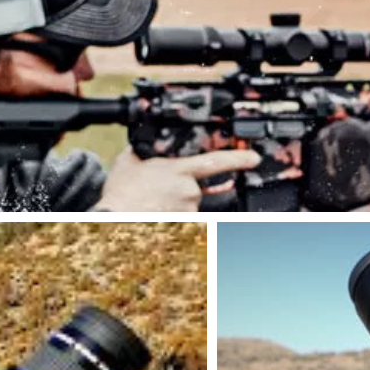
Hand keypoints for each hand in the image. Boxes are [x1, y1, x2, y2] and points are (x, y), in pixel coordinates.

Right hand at [95, 147, 261, 212]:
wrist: (115, 219)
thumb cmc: (121, 194)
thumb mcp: (129, 161)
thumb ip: (143, 151)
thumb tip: (143, 145)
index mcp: (179, 171)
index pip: (216, 162)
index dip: (238, 159)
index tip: (254, 158)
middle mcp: (189, 191)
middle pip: (195, 185)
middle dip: (180, 186)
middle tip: (157, 190)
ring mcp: (188, 209)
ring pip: (189, 201)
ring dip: (175, 200)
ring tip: (152, 201)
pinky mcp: (185, 224)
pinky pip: (183, 214)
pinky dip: (172, 212)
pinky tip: (155, 210)